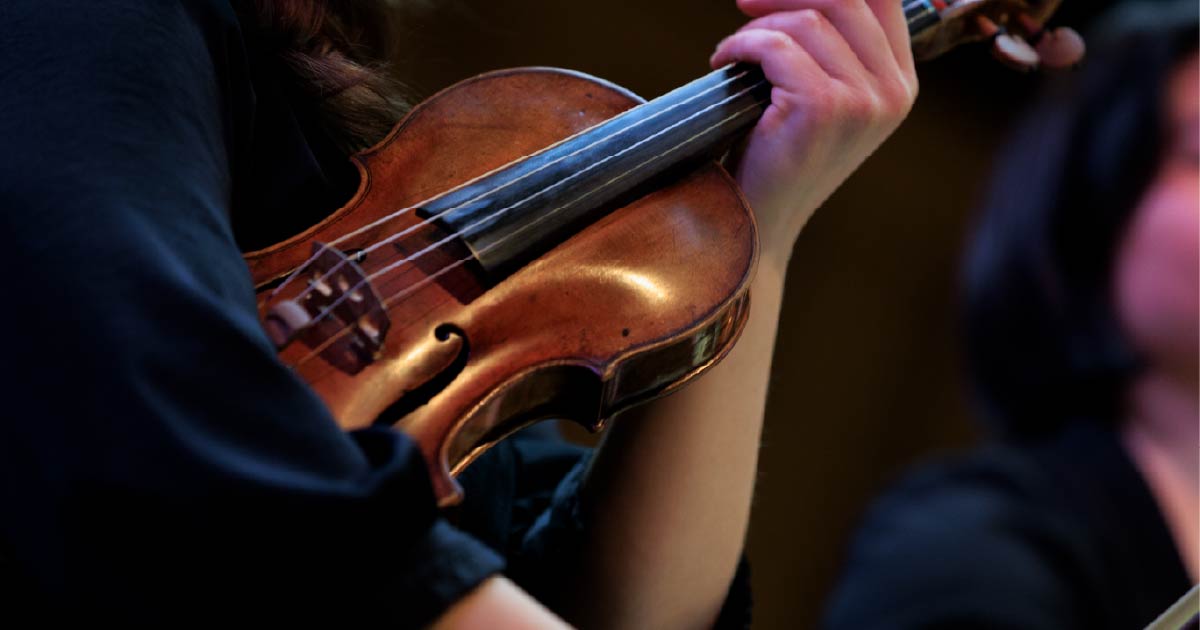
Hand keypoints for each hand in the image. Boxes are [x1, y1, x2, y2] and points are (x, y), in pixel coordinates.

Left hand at [711, 0, 917, 268]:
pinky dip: (741, 45)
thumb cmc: (779, 155)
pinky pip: (776, 45)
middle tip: (745, 3)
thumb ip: (832, 44)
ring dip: (757, 27)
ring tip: (734, 53)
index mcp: (900, 83)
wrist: (759, 223)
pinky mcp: (824, 107)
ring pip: (807, 20)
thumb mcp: (822, 95)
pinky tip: (724, 62)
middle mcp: (892, 91)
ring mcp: (863, 100)